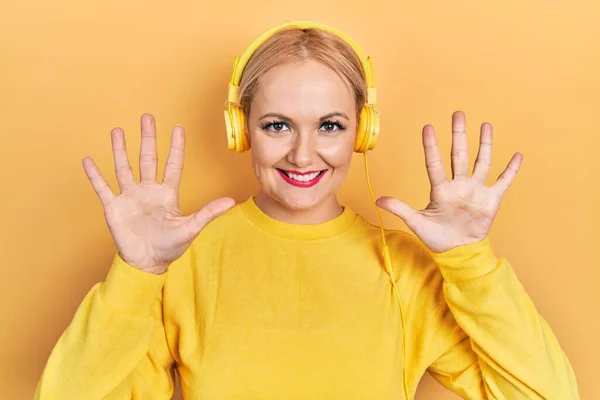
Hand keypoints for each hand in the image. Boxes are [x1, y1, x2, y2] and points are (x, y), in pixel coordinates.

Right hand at [82, 113, 234, 273]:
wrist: (147, 263)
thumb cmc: (170, 247)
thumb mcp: (190, 228)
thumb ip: (208, 212)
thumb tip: (230, 201)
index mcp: (167, 194)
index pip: (173, 164)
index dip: (175, 147)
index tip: (177, 127)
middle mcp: (148, 190)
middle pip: (148, 159)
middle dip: (148, 138)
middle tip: (147, 117)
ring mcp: (130, 197)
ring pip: (124, 168)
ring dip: (120, 150)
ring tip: (117, 131)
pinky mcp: (114, 207)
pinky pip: (103, 188)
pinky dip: (95, 175)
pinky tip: (88, 161)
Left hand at [376, 111, 521, 252]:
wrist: (457, 251)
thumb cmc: (436, 236)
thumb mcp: (416, 222)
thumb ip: (400, 208)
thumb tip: (378, 199)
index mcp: (440, 190)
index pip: (435, 164)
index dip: (431, 146)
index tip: (428, 128)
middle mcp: (458, 185)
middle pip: (459, 155)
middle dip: (458, 135)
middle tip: (458, 114)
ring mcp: (475, 190)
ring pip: (482, 162)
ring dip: (485, 144)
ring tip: (486, 125)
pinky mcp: (491, 200)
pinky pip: (502, 181)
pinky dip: (511, 170)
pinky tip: (517, 155)